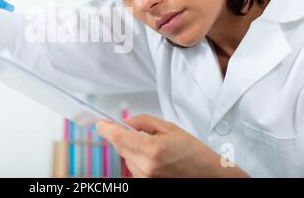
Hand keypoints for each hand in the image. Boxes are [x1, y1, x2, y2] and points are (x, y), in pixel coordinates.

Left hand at [96, 114, 248, 177]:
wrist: (208, 174)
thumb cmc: (193, 151)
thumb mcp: (168, 127)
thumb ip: (143, 122)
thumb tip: (124, 122)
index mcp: (152, 149)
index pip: (119, 137)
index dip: (106, 128)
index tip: (100, 124)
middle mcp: (146, 167)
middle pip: (120, 146)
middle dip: (123, 136)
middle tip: (137, 132)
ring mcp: (145, 178)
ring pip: (125, 157)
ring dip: (131, 149)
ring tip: (154, 148)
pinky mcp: (146, 185)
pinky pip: (132, 167)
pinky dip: (137, 160)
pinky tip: (154, 158)